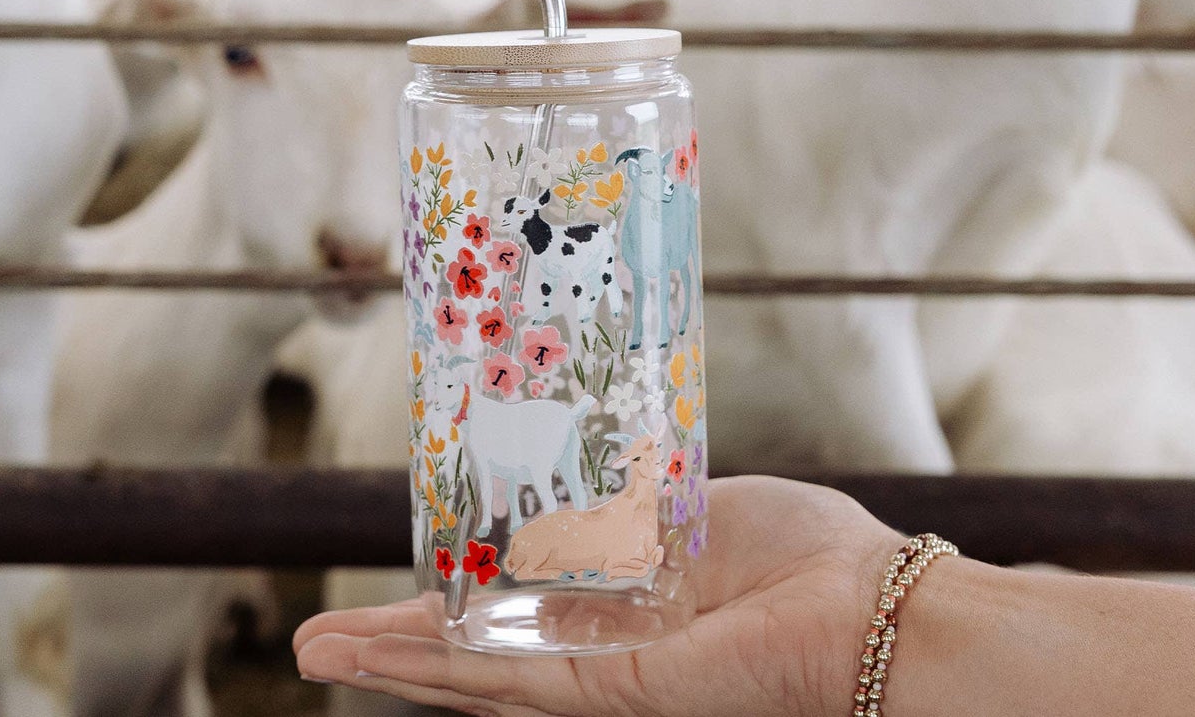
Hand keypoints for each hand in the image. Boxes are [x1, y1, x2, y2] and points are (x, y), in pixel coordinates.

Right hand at [294, 476, 897, 716]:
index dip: (449, 612)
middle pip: (480, 657)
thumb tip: (580, 502)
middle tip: (314, 642)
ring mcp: (610, 679)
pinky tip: (396, 658)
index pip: (515, 621)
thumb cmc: (812, 559)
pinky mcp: (630, 692)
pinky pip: (529, 683)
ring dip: (401, 665)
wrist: (880, 610)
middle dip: (398, 651)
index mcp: (625, 614)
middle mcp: (605, 657)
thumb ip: (635, 516)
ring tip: (320, 652)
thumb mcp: (701, 515)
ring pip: (483, 679)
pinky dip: (458, 672)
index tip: (396, 598)